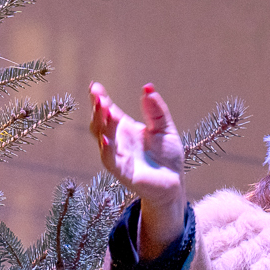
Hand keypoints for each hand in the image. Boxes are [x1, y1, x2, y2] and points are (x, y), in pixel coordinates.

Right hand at [91, 81, 185, 252]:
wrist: (175, 183)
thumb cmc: (167, 156)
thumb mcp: (165, 128)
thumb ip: (156, 110)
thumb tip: (148, 88)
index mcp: (124, 129)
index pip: (107, 111)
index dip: (99, 99)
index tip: (95, 86)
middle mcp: (117, 142)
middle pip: (100, 124)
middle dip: (97, 110)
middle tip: (97, 96)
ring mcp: (118, 157)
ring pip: (103, 139)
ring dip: (101, 125)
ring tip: (103, 110)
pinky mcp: (123, 174)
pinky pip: (111, 162)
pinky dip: (106, 151)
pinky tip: (106, 140)